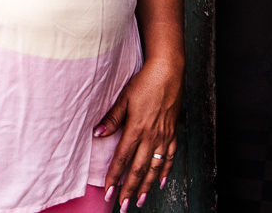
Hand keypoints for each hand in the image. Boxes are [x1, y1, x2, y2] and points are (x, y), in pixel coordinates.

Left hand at [94, 58, 182, 209]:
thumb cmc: (145, 82)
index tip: (109, 191)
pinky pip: (170, 157)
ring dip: (146, 185)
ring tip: (139, 200)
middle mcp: (152, 136)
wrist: (169, 72)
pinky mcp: (173, 132)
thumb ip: (112, 117)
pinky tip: (161, 181)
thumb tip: (97, 132)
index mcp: (137, 128)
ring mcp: (164, 136)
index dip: (115, 176)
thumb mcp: (125, 97)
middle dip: (129, 188)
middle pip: (139, 168)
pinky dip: (165, 171)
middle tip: (123, 205)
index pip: (123, 158)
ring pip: (155, 167)